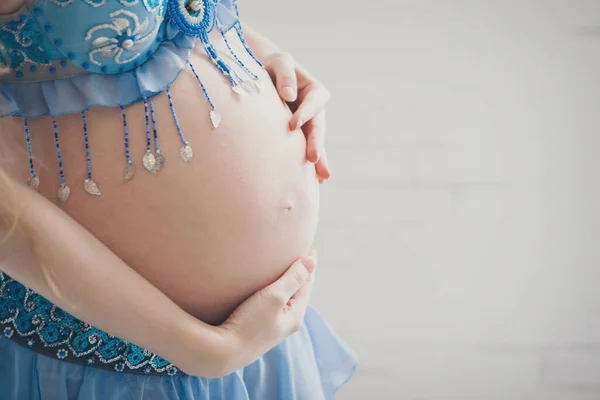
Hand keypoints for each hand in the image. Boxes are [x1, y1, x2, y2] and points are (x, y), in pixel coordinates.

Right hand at [213, 252, 316, 374]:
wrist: (222, 352)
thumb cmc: (250, 323)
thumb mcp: (275, 297)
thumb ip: (293, 278)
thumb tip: (311, 260)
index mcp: (295, 316)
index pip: (307, 284)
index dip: (308, 266)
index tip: (309, 248)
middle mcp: (286, 323)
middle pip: (297, 292)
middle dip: (299, 274)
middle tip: (299, 255)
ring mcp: (271, 327)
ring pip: (284, 299)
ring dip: (285, 283)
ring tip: (282, 268)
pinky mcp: (256, 328)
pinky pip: (271, 304)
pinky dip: (273, 291)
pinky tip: (264, 288)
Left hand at [264, 52, 331, 182]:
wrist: (263, 73)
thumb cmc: (271, 65)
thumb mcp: (279, 62)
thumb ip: (285, 74)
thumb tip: (289, 95)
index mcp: (314, 90)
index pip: (314, 102)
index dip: (305, 113)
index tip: (292, 125)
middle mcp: (315, 110)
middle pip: (318, 127)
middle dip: (316, 143)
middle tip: (313, 159)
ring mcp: (308, 125)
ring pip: (315, 142)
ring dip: (319, 159)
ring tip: (322, 177)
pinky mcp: (298, 136)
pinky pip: (305, 150)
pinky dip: (311, 164)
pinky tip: (316, 181)